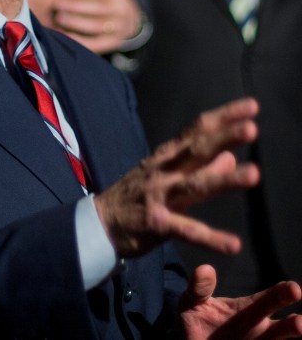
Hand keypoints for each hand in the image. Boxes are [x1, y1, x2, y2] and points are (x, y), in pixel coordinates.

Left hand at [27, 0, 142, 54]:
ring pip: (96, 25)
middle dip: (74, 5)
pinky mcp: (113, 42)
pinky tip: (64, 36)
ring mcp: (119, 28)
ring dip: (76, 22)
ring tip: (58, 17)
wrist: (128, 20)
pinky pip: (96, 43)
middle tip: (56, 3)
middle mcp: (121, 10)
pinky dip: (80, 41)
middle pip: (96, 7)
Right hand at [94, 97, 260, 257]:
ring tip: (254, 174)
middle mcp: (164, 171)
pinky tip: (233, 244)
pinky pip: (187, 231)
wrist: (98, 223)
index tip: (251, 106)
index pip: (196, 131)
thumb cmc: (136, 196)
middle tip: (251, 128)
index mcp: (167, 157)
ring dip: (224, 179)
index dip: (223, 118)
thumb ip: (198, 166)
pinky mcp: (157, 224)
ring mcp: (159, 196)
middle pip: (197, 151)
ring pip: (195, 185)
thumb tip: (231, 157)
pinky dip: (210, 238)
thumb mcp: (165, 175)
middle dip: (224, 138)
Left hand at [180, 264, 301, 338]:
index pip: (269, 299)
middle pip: (280, 326)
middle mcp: (258, 327)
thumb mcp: (193, 301)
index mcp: (247, 308)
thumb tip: (205, 269)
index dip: (281, 293)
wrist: (188, 339)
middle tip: (301, 322)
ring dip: (288, 336)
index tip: (294, 288)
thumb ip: (199, 288)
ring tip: (299, 329)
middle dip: (292, 323)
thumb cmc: (195, 317)